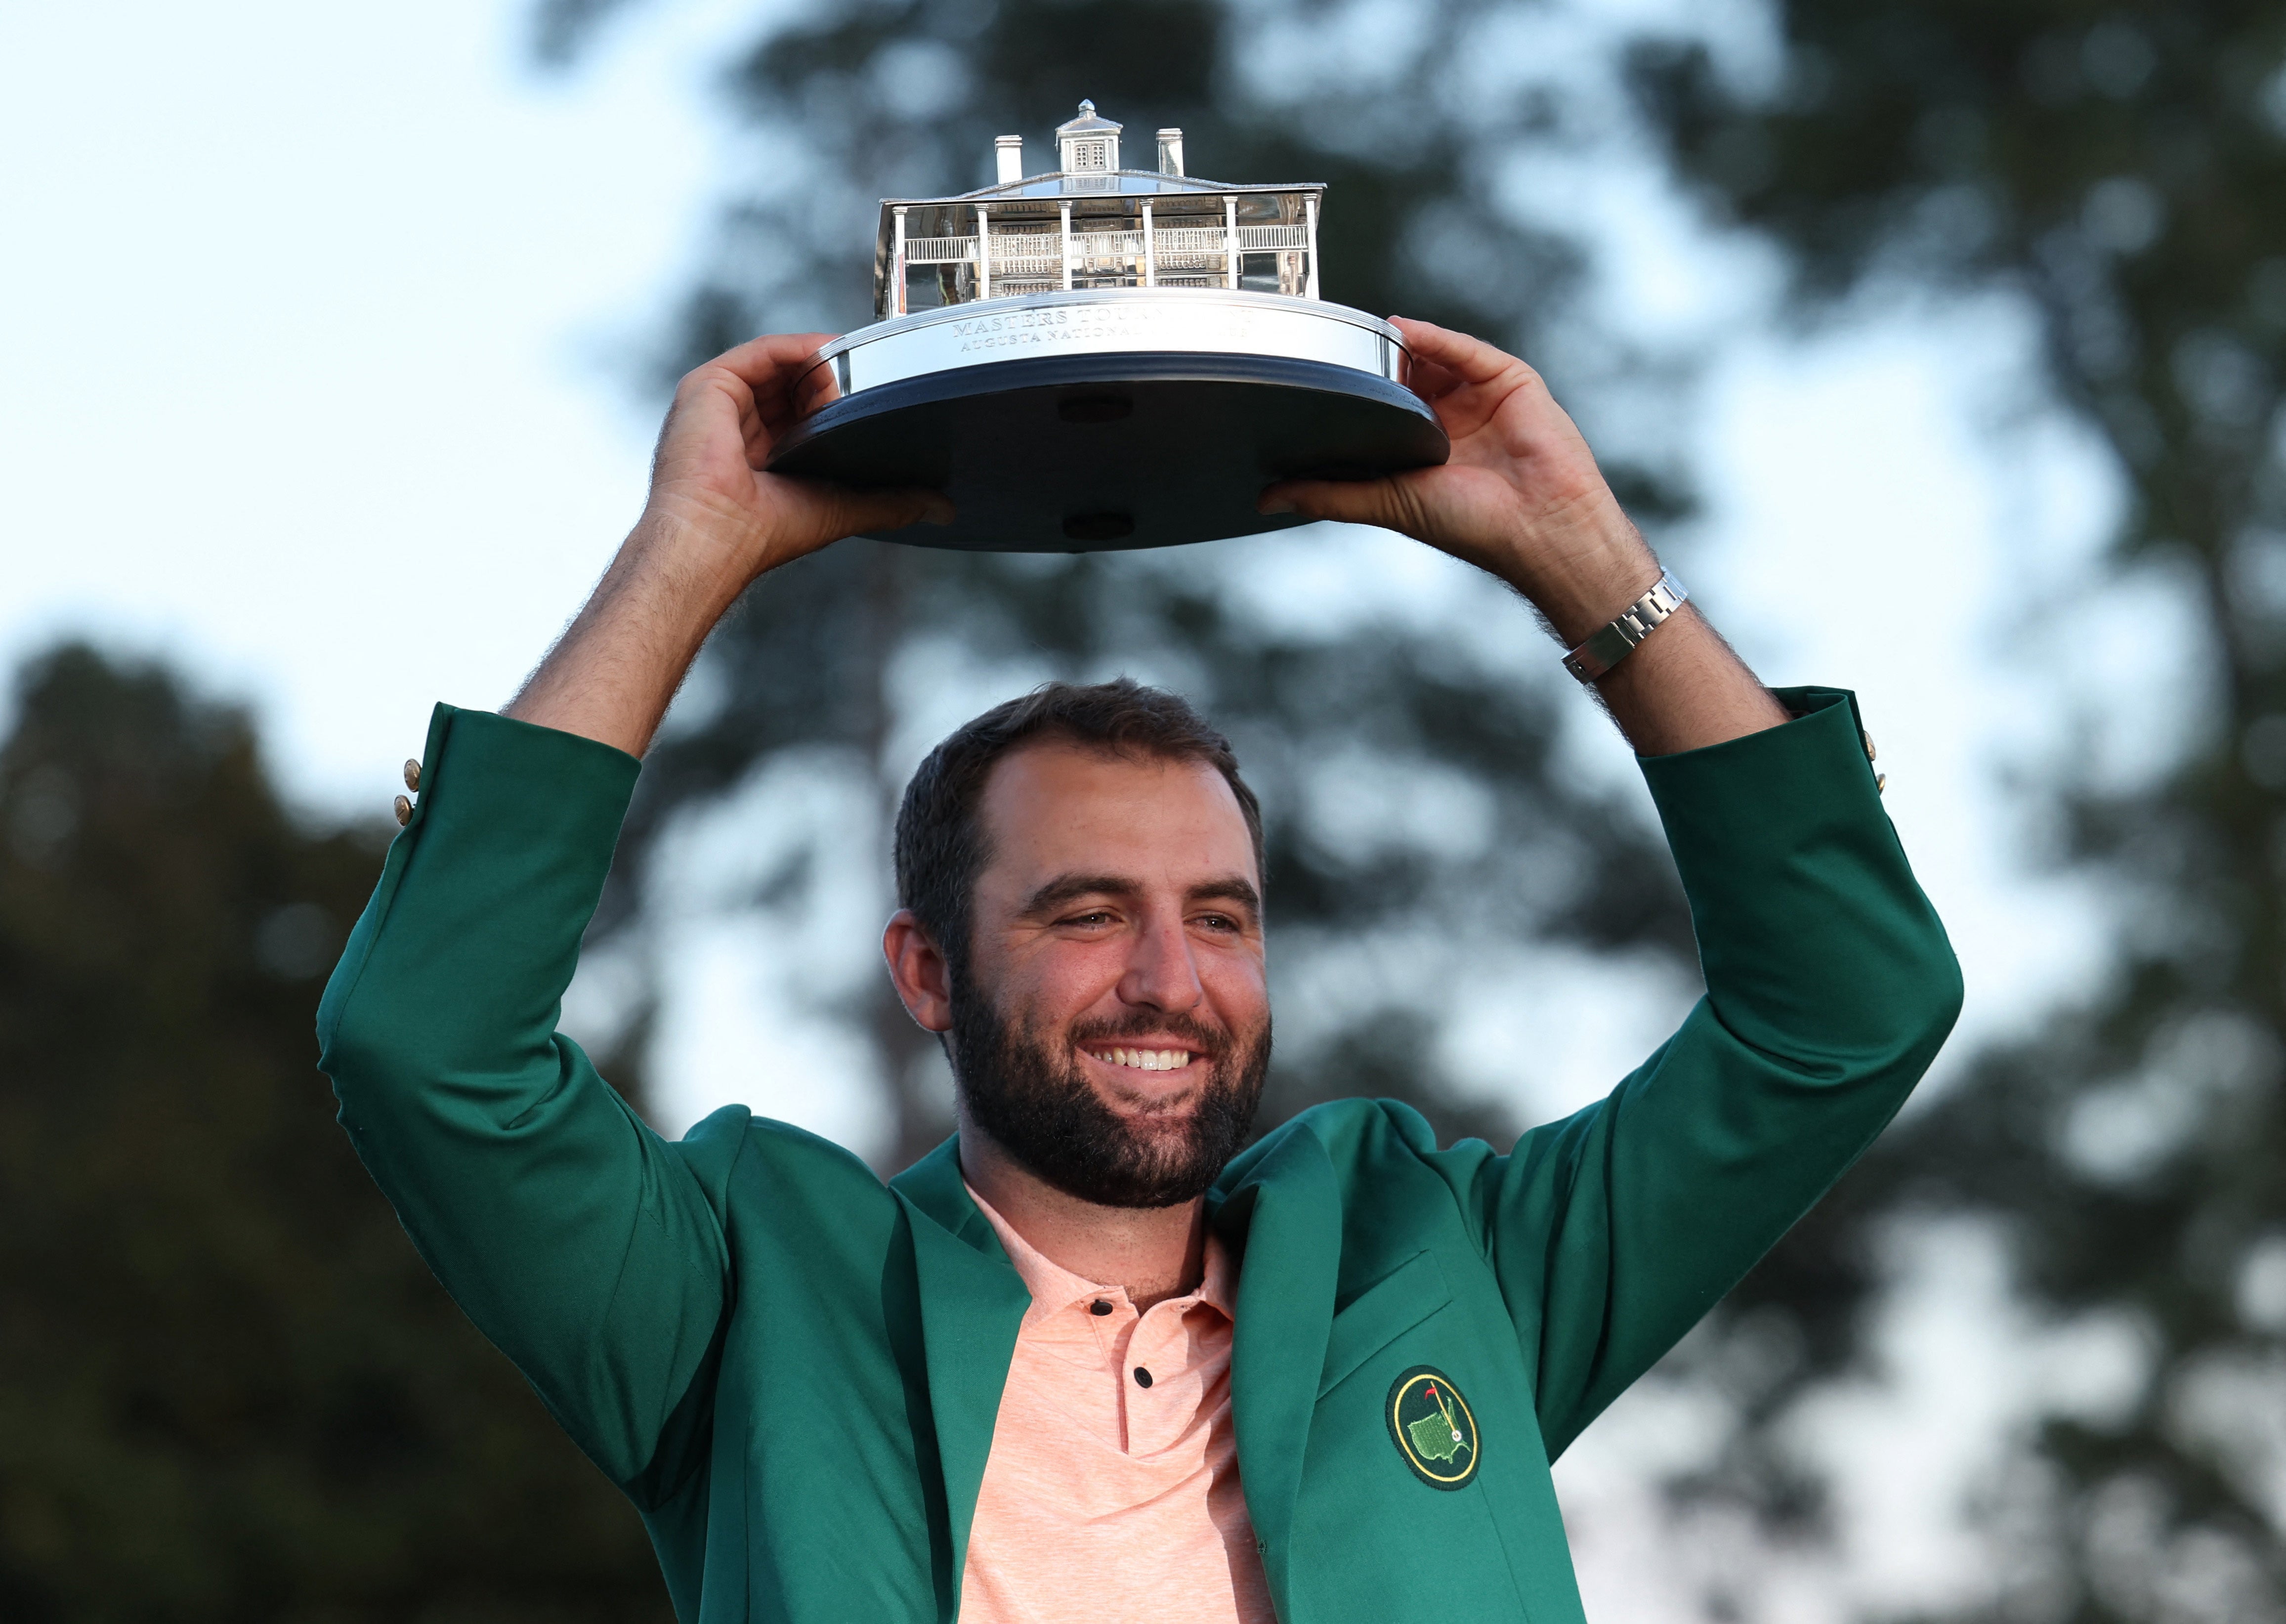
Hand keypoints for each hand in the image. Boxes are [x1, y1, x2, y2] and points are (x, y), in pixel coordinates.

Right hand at [643, 332, 952, 592]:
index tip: (878, 395)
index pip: (808, 410)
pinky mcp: (708, 386)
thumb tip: (942, 508)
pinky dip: (800, 350)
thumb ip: (890, 503)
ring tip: (852, 381)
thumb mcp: (842, 508)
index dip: (843, 400)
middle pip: (797, 382)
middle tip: (871, 386)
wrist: (717, 537)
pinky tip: (829, 358)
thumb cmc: (764, 533)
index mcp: (763, 454)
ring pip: (783, 364)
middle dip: (837, 381)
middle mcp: (738, 426)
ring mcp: (721, 404)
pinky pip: (763, 352)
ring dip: (823, 366)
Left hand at [1257, 318, 1656, 642]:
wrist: (1540, 526)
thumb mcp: (1387, 503)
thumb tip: (1268, 498)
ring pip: (1432, 356)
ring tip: (1362, 337)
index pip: (1379, 408)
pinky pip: (1466, 350)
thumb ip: (1329, 495)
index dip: (1351, 395)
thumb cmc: (1472, 524)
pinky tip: (1403, 331)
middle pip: (1404, 375)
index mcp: (1424, 449)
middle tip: (1331, 350)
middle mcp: (1451, 420)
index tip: (1312, 381)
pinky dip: (1435, 338)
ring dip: (1398, 346)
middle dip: (1372, 364)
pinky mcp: (1509, 379)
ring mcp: (1480, 396)